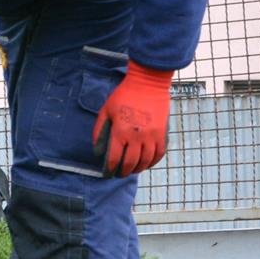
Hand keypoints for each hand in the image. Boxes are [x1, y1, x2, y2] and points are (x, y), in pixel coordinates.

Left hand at [93, 62, 173, 176]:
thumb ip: (100, 130)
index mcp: (120, 131)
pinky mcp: (162, 133)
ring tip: (132, 170)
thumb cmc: (123, 96)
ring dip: (138, 169)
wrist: (148, 84)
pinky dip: (153, 162)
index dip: (110, 169)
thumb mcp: (105, 111)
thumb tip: (97, 148)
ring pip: (145, 161)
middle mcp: (137, 136)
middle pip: (131, 163)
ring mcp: (152, 136)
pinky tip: (147, 164)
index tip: (108, 173)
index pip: (114, 158)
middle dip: (124, 172)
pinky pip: (159, 153)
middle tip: (120, 174)